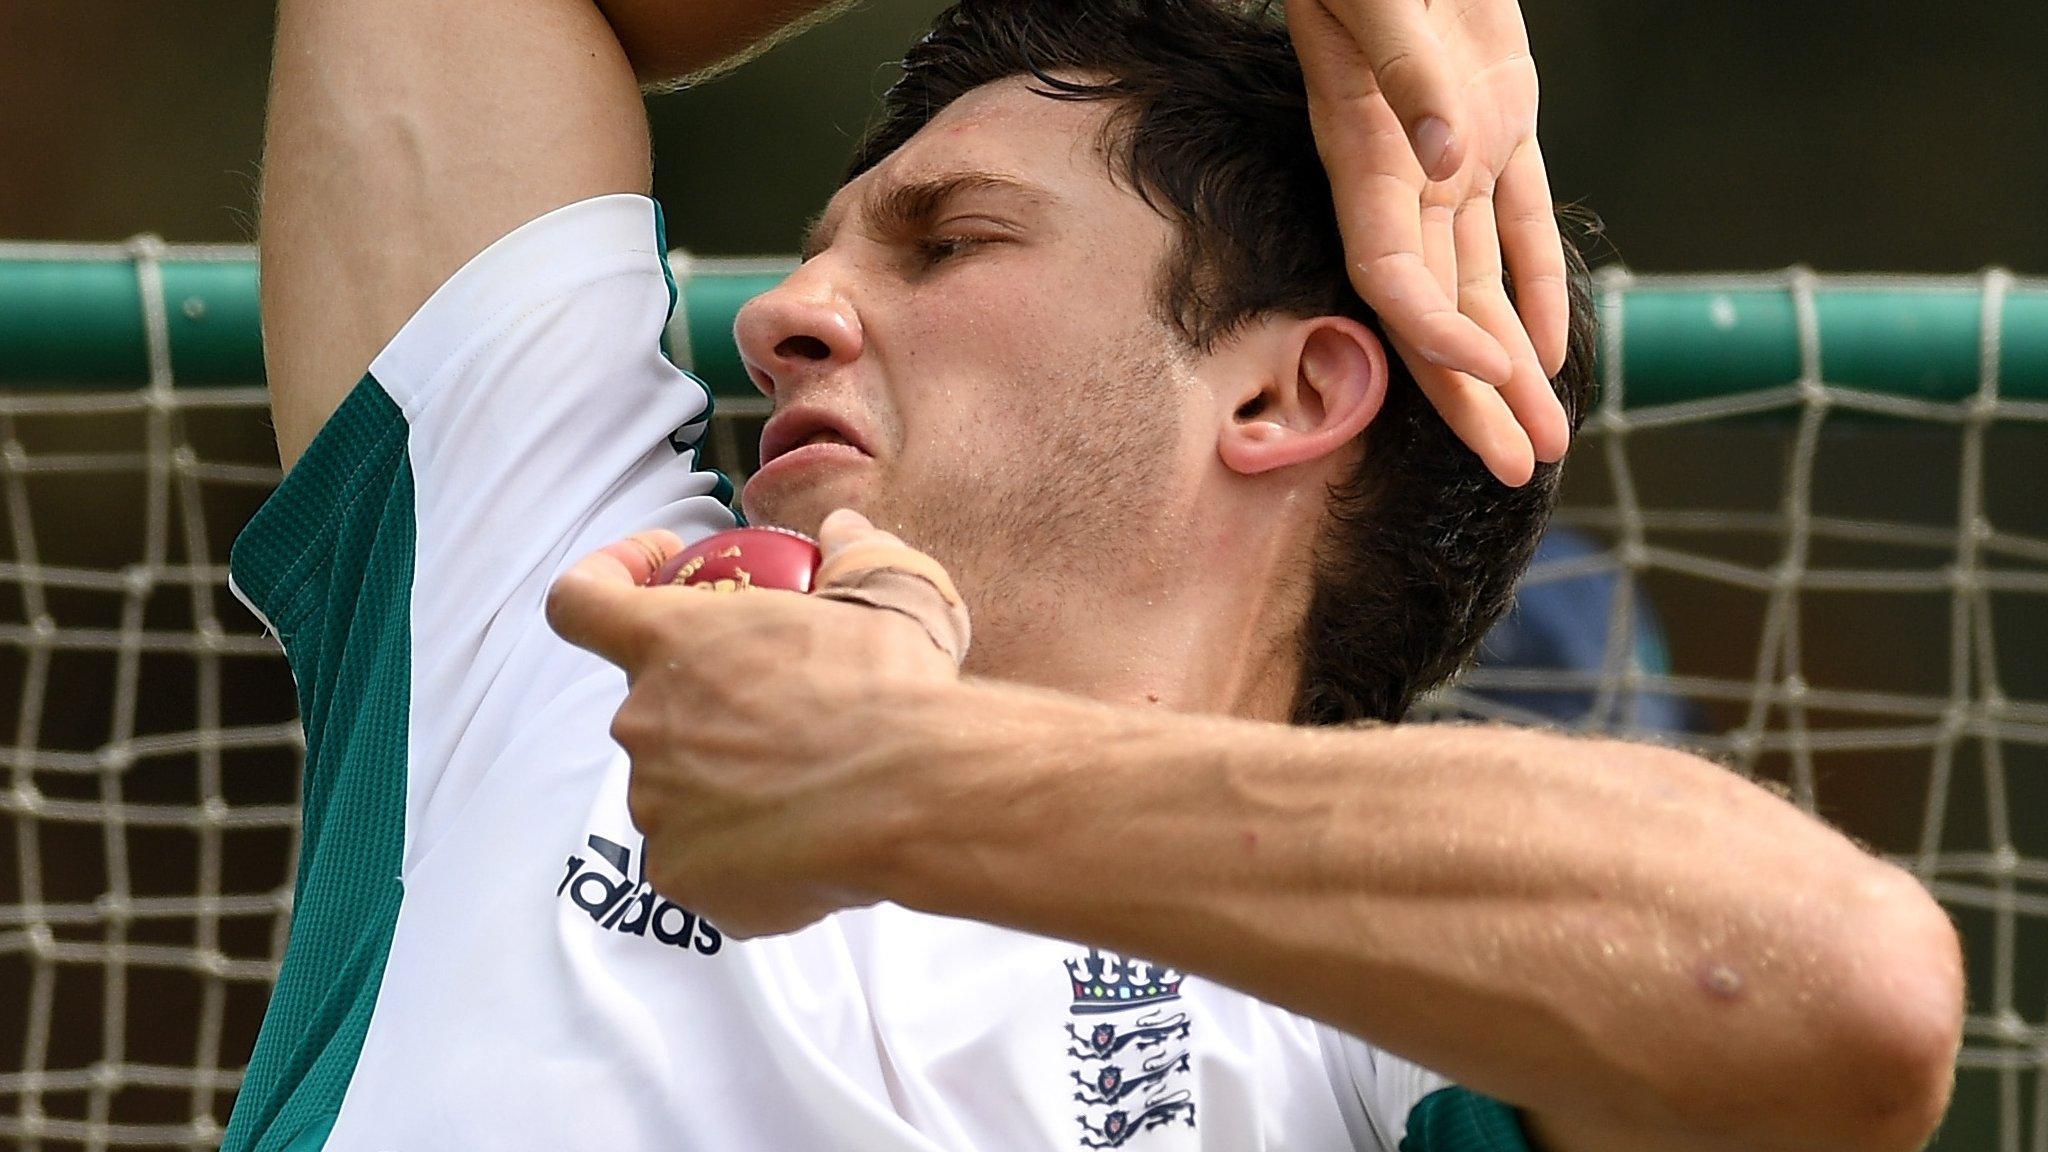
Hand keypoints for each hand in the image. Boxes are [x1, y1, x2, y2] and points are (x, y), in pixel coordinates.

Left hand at [544, 509, 964, 938]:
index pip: (580, 601)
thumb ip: (856, 556)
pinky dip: (742, 854)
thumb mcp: (890, 596)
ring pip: (678, 789)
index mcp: (672, 640)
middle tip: (787, 711)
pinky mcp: (679, 876)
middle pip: (651, 707)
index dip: (606, 580)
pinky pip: (700, 859)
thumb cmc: (892, 692)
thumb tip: (844, 535)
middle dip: (709, 706)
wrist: (914, 800)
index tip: (655, 574)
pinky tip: (806, 843)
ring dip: (728, 783)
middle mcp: (643, 721)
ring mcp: (654, 805)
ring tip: (810, 788)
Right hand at [1289, 0, 1569, 485]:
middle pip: (1438, 311)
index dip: (1432, 336)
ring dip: (1512, 366)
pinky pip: (1519, 220)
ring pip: (1482, 283)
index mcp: (1366, 154)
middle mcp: (1403, 174)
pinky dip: (1535, 284)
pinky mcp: (1495, 118)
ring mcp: (1449, 153)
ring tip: (1547, 438)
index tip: (1485, 377)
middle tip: (1517, 469)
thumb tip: (1449, 162)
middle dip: (1475, 396)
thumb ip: (1406, 77)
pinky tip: (1548, 351)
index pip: (1391, 276)